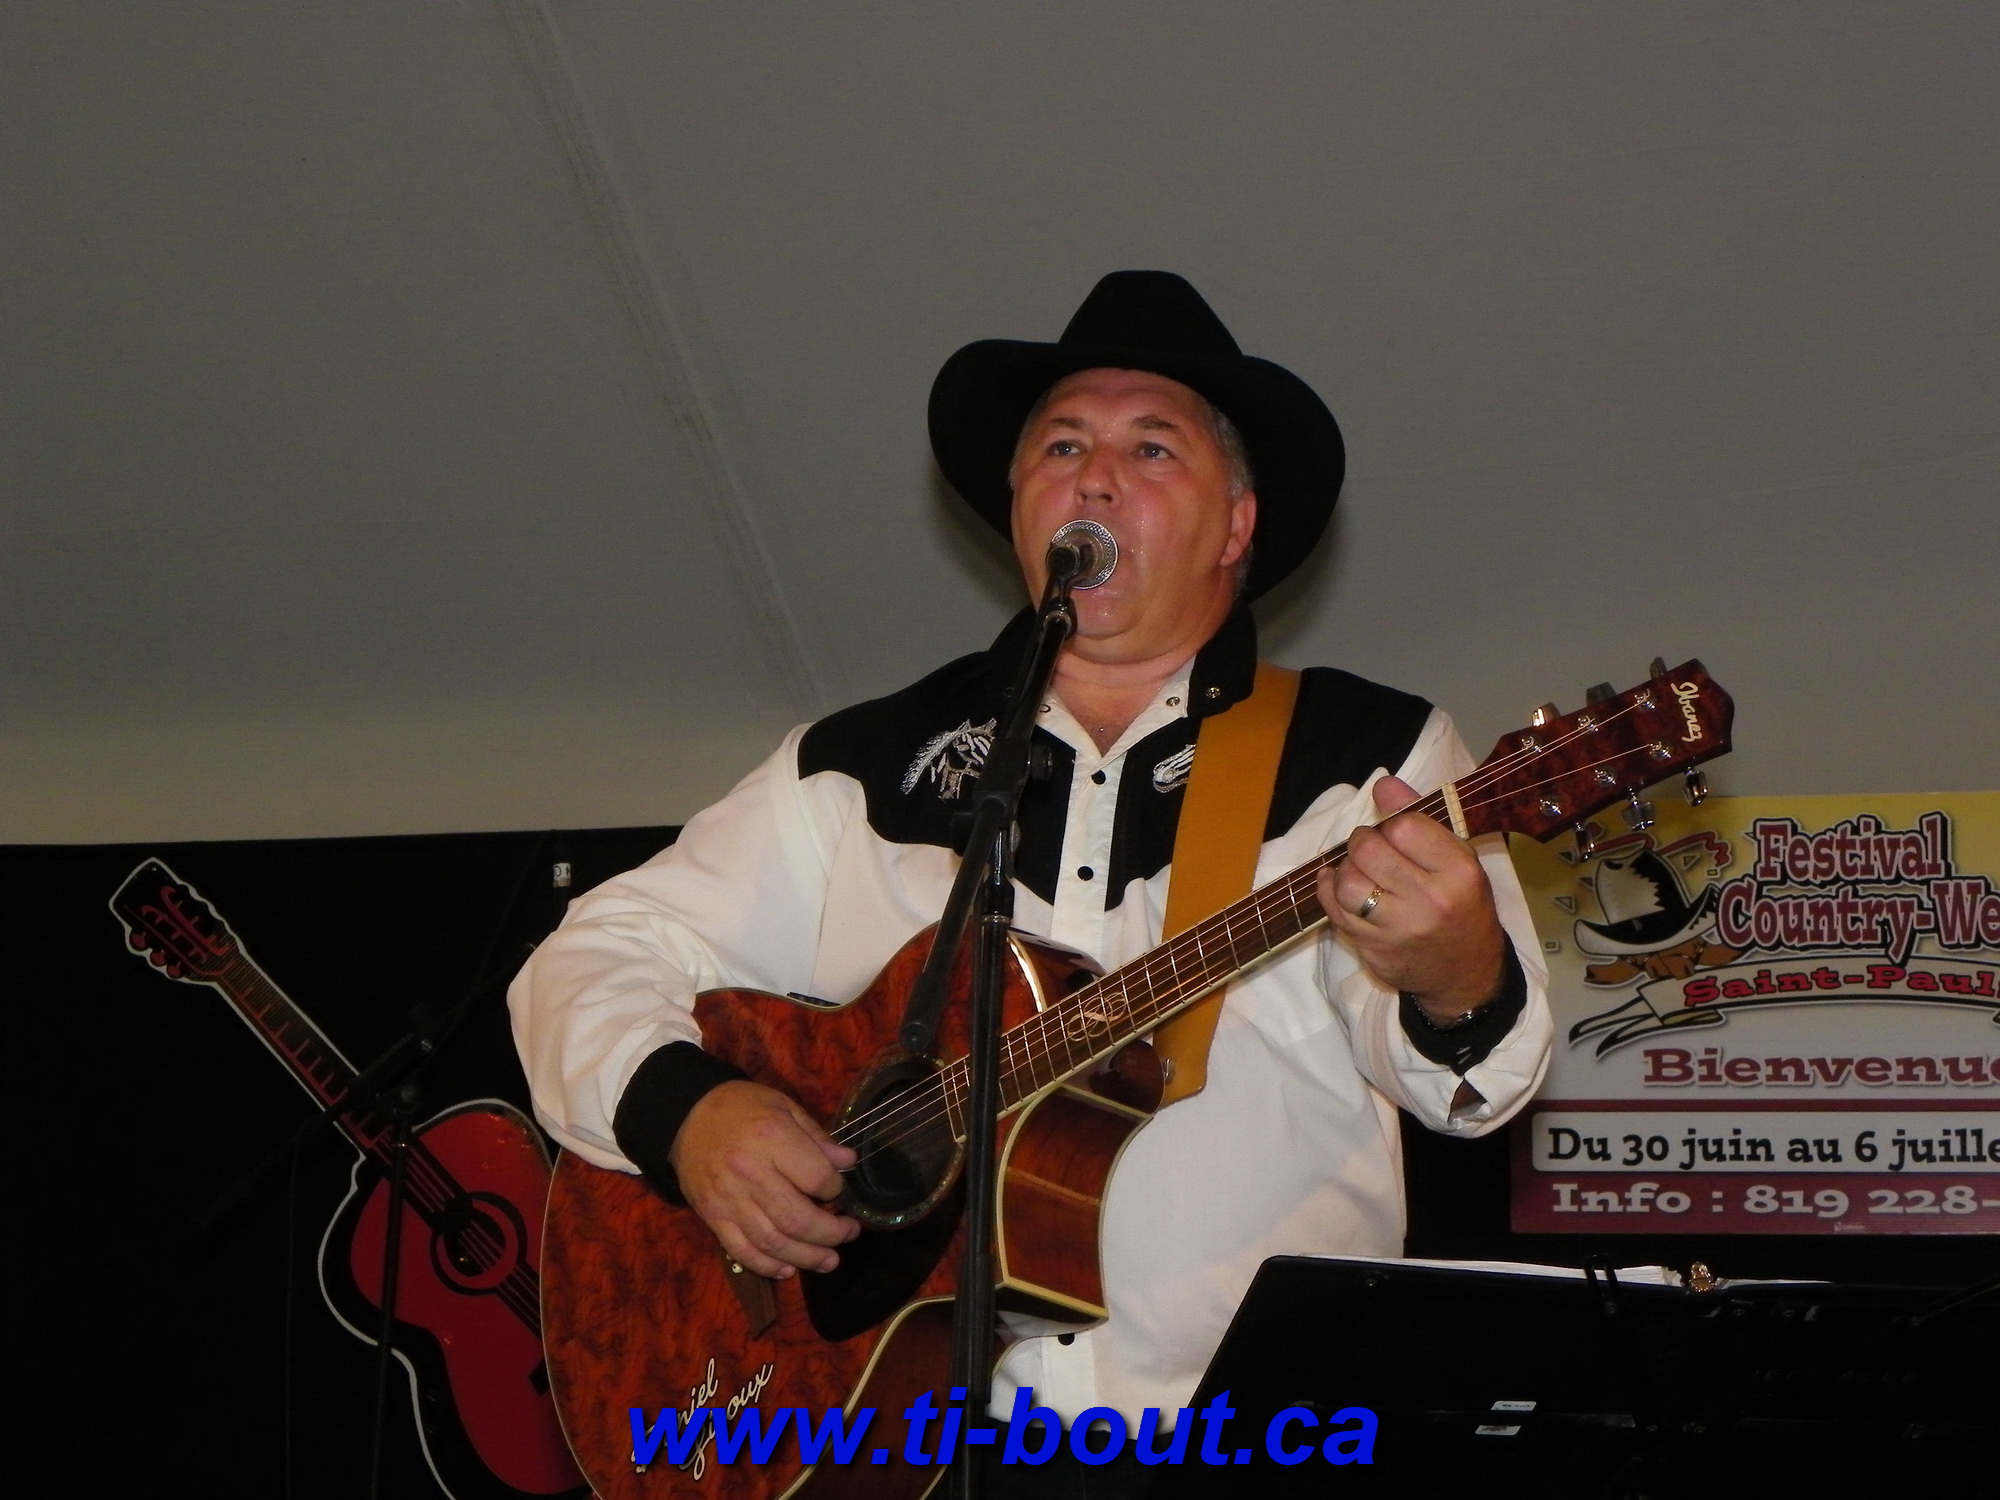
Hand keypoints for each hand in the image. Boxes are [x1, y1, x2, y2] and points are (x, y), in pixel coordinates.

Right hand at [668, 1080, 859, 1278]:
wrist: (685, 1117)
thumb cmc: (741, 1107)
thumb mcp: (783, 1106)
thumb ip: (816, 1137)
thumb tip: (847, 1162)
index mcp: (772, 1138)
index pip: (816, 1177)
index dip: (836, 1188)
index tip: (838, 1188)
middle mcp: (750, 1173)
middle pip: (797, 1219)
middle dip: (831, 1233)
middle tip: (848, 1233)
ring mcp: (729, 1200)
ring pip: (773, 1243)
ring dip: (807, 1258)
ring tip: (829, 1260)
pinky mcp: (713, 1218)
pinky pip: (742, 1252)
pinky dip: (767, 1266)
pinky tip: (789, 1269)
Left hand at [1317, 774, 1506, 1018]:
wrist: (1466, 972)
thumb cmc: (1462, 904)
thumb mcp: (1457, 858)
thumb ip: (1420, 819)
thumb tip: (1383, 784)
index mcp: (1457, 872)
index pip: (1403, 826)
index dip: (1391, 823)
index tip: (1395, 832)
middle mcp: (1430, 902)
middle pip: (1368, 850)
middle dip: (1362, 841)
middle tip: (1371, 848)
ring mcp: (1399, 931)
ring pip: (1346, 883)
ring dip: (1344, 870)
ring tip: (1358, 871)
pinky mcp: (1374, 951)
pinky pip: (1335, 912)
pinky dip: (1330, 892)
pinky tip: (1340, 887)